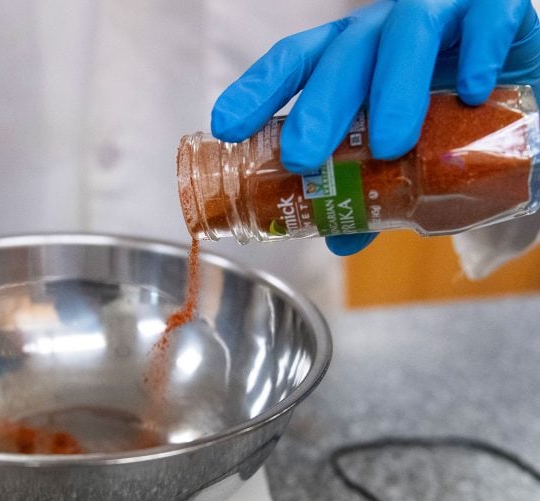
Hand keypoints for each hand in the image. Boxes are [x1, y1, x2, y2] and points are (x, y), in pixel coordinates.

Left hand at [211, 0, 539, 254]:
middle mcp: (382, 35)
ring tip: (389, 144)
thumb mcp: (400, 151)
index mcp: (349, 63)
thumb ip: (369, 189)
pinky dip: (477, 52)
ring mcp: (436, 16)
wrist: (517, 80)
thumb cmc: (444, 111)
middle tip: (302, 157)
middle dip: (317, 108)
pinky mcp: (493, 9)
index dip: (257, 92)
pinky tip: (471, 91)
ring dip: (392, 92)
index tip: (227, 128)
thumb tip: (336, 239)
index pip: (293, 66)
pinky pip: (485, 20)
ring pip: (404, 34)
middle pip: (340, 59)